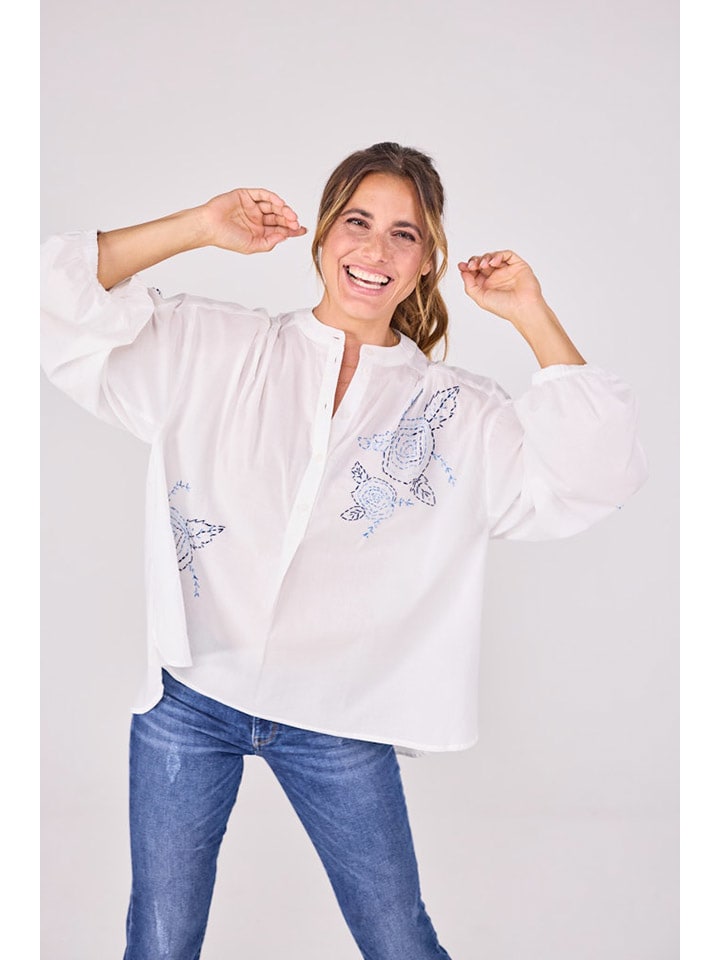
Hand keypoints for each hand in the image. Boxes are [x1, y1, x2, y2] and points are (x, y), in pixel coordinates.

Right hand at [200, 188, 306, 253]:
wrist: (209, 227)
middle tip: (296, 223)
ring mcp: (252, 206)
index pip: (279, 229)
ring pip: (273, 205)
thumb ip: (270, 242)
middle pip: (278, 217)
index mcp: (259, 231)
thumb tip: (285, 236)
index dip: (292, 229)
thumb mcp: (253, 246)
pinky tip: (279, 204)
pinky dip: (273, 198)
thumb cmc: (226, 238)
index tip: (303, 230)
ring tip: (290, 216)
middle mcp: (257, 218)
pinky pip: (263, 195)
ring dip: (283, 209)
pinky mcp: (246, 196)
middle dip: (289, 220)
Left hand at [459, 250, 584, 366]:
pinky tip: (494, 262)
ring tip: (483, 265)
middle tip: (472, 266)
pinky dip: (498, 255)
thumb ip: (470, 286)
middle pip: (482, 262)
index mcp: (487, 285)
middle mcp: (497, 277)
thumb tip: (463, 272)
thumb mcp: (480, 298)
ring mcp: (507, 270)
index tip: (461, 266)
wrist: (523, 308)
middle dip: (475, 261)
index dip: (467, 267)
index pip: (475, 272)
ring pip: (493, 257)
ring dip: (485, 258)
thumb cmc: (504, 307)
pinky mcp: (518, 265)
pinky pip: (507, 255)